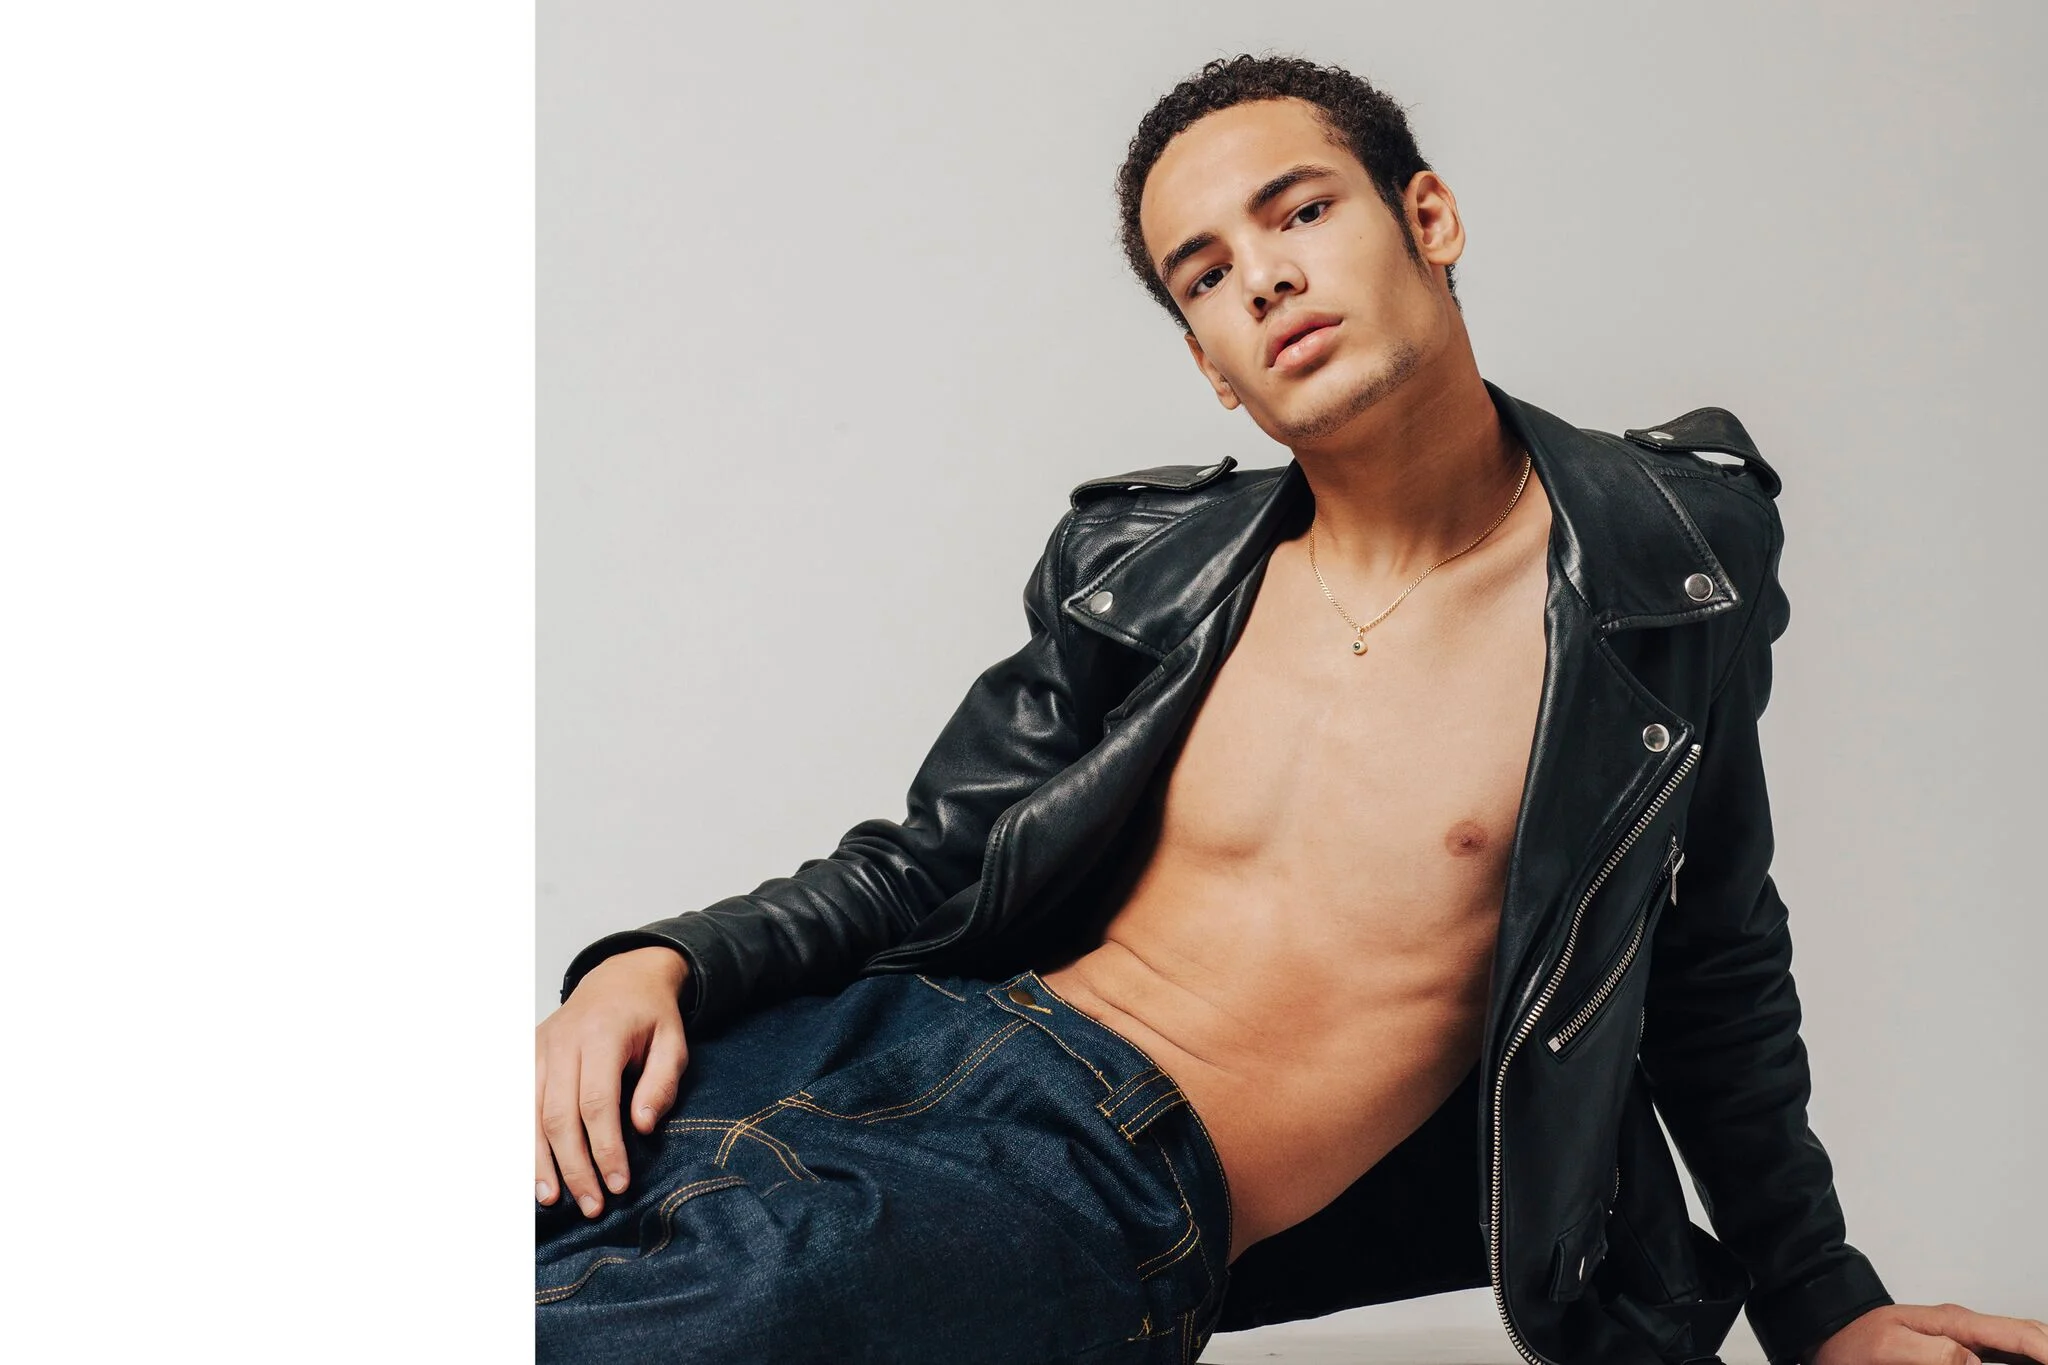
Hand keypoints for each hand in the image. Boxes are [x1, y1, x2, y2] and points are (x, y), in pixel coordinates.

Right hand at [535, 946, 691, 1218]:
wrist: (620, 978)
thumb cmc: (650, 1017)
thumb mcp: (674, 1043)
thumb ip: (661, 1083)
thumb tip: (641, 1127)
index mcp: (602, 1034)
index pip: (597, 1103)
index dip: (605, 1149)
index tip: (619, 1184)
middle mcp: (563, 1041)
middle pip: (559, 1115)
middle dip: (574, 1166)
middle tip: (592, 1205)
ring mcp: (539, 1047)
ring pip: (531, 1113)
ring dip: (539, 1161)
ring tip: (551, 1200)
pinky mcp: (527, 1054)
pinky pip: (517, 1103)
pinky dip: (520, 1139)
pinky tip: (528, 1170)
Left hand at [1810, 1303, 2047, 1363]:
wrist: (1830, 1330)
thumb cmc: (1853, 1338)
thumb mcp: (1889, 1346)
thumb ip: (1932, 1351)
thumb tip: (1973, 1359)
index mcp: (1953, 1322)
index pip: (2015, 1334)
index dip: (2045, 1349)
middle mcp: (1963, 1327)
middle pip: (2024, 1335)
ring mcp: (1961, 1337)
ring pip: (2016, 1344)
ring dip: (2037, 1352)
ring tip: (2047, 1361)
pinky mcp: (1955, 1350)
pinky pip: (1999, 1354)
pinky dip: (2020, 1359)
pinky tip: (2025, 1364)